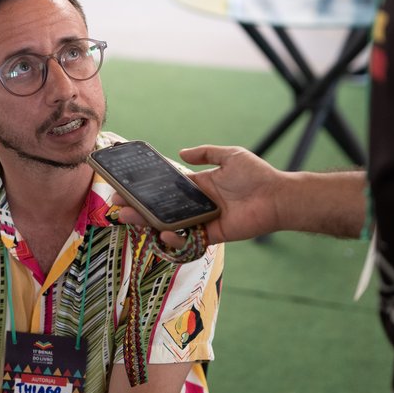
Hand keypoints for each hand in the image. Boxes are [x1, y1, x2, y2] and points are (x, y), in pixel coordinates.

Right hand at [116, 145, 285, 244]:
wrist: (277, 196)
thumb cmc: (256, 174)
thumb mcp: (230, 155)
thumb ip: (207, 153)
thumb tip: (181, 152)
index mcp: (199, 185)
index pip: (167, 188)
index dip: (147, 188)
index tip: (127, 186)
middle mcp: (198, 204)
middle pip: (162, 207)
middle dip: (139, 207)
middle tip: (117, 205)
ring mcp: (203, 220)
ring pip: (170, 224)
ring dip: (148, 223)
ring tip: (129, 218)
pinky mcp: (212, 235)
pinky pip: (188, 240)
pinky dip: (174, 238)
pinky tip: (162, 232)